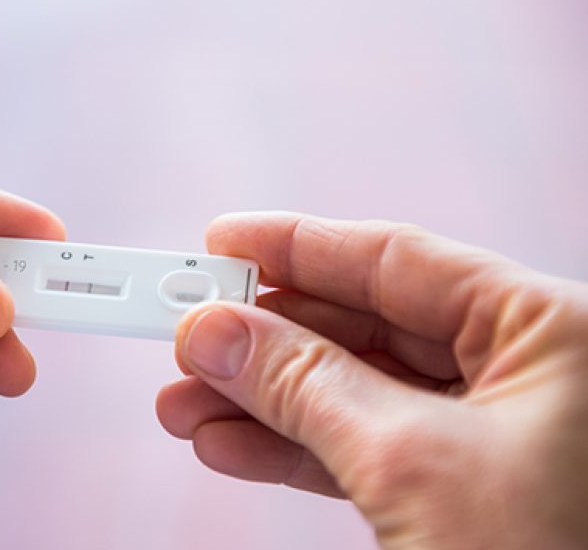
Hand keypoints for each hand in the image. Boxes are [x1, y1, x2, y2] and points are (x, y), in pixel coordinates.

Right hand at [157, 212, 587, 547]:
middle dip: (265, 339)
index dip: (298, 247)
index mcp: (550, 332)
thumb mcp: (411, 465)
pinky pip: (361, 449)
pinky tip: (229, 444)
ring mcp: (492, 438)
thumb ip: (305, 385)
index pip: (398, 261)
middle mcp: (525, 373)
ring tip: (185, 402)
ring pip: (353, 393)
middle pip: (364, 328)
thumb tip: (219, 332)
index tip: (223, 243)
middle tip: (186, 334)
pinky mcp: (461, 492)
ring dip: (261, 400)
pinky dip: (292, 449)